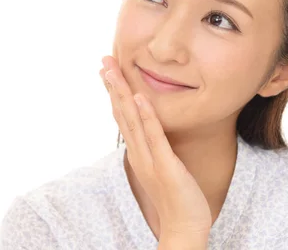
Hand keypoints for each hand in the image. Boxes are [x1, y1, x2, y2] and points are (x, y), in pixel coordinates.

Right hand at [99, 55, 211, 240]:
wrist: (184, 227)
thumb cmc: (176, 196)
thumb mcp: (161, 166)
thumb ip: (154, 147)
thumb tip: (152, 130)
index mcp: (137, 152)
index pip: (122, 116)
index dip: (114, 92)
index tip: (107, 70)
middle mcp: (138, 153)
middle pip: (121, 114)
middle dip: (112, 86)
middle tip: (104, 61)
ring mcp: (149, 160)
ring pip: (132, 121)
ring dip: (122, 94)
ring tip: (114, 71)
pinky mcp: (165, 166)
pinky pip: (154, 137)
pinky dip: (146, 116)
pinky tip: (139, 98)